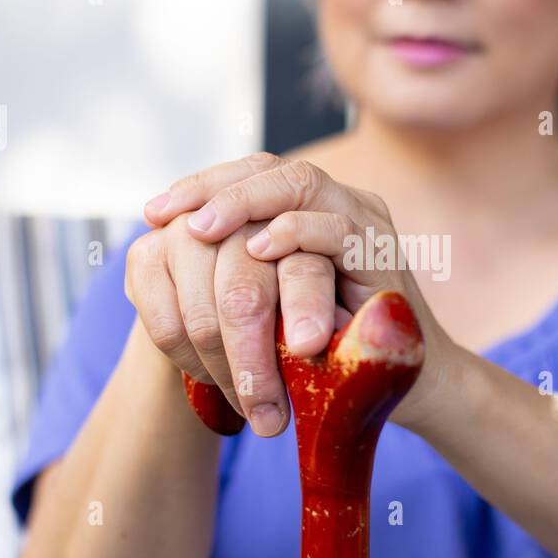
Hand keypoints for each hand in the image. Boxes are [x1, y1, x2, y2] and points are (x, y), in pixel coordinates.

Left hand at [144, 152, 459, 429]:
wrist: (403, 389)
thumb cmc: (334, 353)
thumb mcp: (276, 309)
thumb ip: (244, 275)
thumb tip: (169, 255)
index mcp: (313, 213)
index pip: (253, 174)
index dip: (202, 185)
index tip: (155, 212)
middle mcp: (341, 207)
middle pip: (273, 168)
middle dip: (214, 188)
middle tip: (172, 217)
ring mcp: (366, 227)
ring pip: (305, 183)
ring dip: (246, 202)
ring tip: (202, 228)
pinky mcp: (385, 259)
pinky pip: (340, 230)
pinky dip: (297, 232)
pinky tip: (259, 249)